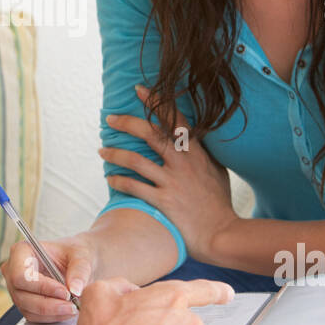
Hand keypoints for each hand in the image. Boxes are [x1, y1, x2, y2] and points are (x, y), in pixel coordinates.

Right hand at [0, 234, 96, 323]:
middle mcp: (14, 270)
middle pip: (22, 295)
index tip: (65, 292)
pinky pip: (34, 316)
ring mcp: (17, 289)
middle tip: (72, 305)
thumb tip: (75, 290)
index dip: (41, 287)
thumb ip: (79, 271)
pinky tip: (67, 310)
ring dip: (52, 312)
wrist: (77, 262)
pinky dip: (52, 316)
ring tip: (73, 308)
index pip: (21, 275)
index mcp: (21, 251)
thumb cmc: (74, 252)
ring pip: (28, 309)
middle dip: (49, 304)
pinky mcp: (25, 303)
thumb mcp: (81, 255)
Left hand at [100, 84, 242, 263]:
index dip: (156, 102)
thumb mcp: (217, 171)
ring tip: (102, 150)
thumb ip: (203, 153)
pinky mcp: (163, 201)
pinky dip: (118, 180)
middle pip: (150, 133)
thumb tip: (193, 139)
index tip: (139, 90)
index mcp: (196, 152)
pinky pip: (134, 186)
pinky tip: (109, 178)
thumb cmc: (219, 203)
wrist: (222, 233)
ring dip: (115, 153)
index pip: (175, 120)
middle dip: (127, 123)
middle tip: (110, 119)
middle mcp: (183, 163)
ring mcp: (172, 181)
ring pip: (136, 160)